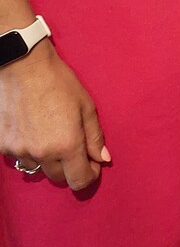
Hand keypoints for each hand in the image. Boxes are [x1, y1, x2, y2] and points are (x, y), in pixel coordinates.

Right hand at [0, 39, 108, 189]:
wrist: (23, 66)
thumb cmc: (59, 82)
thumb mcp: (86, 106)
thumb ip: (95, 137)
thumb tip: (103, 159)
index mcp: (67, 145)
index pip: (79, 180)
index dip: (89, 175)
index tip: (92, 164)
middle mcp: (42, 153)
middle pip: (59, 177)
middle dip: (70, 168)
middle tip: (73, 148)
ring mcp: (19, 151)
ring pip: (38, 168)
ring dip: (47, 159)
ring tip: (50, 134)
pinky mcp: (3, 145)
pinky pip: (20, 157)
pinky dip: (29, 150)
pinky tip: (33, 130)